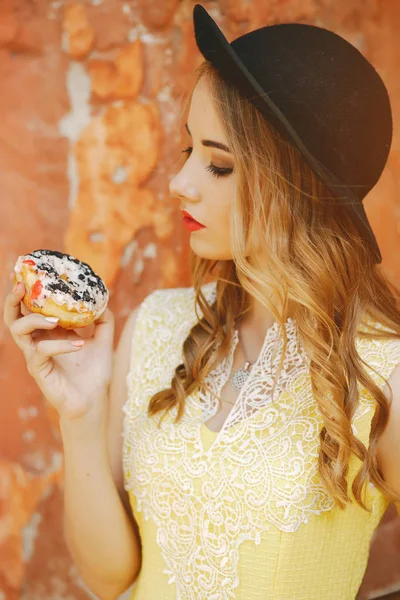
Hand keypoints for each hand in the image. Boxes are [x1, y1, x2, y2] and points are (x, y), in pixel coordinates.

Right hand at [3, 282, 114, 420]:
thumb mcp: (103, 341)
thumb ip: (104, 320)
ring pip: (18, 331)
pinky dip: (60, 344)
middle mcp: (37, 341)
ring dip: (35, 319)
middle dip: (13, 299)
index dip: (27, 291)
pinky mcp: (38, 370)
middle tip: (21, 285)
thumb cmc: (94, 373)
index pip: (30, 308)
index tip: (30, 271)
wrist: (95, 401)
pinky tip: (80, 344)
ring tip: (56, 319)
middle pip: (13, 316)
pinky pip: (41, 351)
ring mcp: (35, 356)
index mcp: (48, 332)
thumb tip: (104, 300)